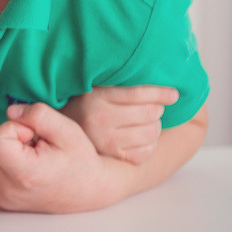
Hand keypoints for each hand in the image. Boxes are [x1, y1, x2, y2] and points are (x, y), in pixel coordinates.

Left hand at [0, 103, 125, 212]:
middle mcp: (9, 190)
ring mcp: (1, 197)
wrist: (86, 191)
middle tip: (33, 145)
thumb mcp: (67, 129)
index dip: (12, 128)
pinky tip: (19, 164)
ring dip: (1, 148)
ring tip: (28, 155)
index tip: (32, 135)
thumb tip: (10, 112)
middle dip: (7, 136)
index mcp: (26, 174)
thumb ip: (38, 114)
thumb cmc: (78, 159)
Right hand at [60, 86, 177, 164]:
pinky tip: (142, 138)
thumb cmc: (83, 105)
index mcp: (96, 98)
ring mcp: (105, 142)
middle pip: (149, 113)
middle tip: (153, 107)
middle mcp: (99, 120)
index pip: (139, 93)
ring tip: (147, 122)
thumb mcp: (94, 88)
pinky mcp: (112, 158)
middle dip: (157, 109)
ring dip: (155, 126)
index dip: (162, 93)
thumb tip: (155, 73)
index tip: (173, 94)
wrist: (58, 134)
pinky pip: (146, 152)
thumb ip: (118, 81)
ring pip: (151, 133)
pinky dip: (150, 144)